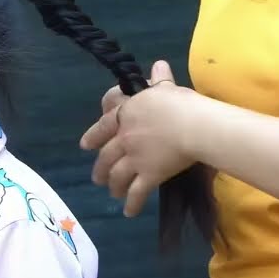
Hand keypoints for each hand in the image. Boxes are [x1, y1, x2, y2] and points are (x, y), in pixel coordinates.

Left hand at [79, 60, 204, 217]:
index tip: (85, 145)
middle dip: (100, 168)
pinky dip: (132, 203)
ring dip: (113, 185)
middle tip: (97, 178)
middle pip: (106, 155)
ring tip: (113, 193)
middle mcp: (125, 137)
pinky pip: (136, 192)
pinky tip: (129, 212)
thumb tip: (158, 65)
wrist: (193, 126)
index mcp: (127, 113)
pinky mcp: (148, 175)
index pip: (104, 125)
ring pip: (117, 175)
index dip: (93, 136)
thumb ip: (160, 79)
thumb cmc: (181, 103)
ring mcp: (135, 158)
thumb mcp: (167, 87)